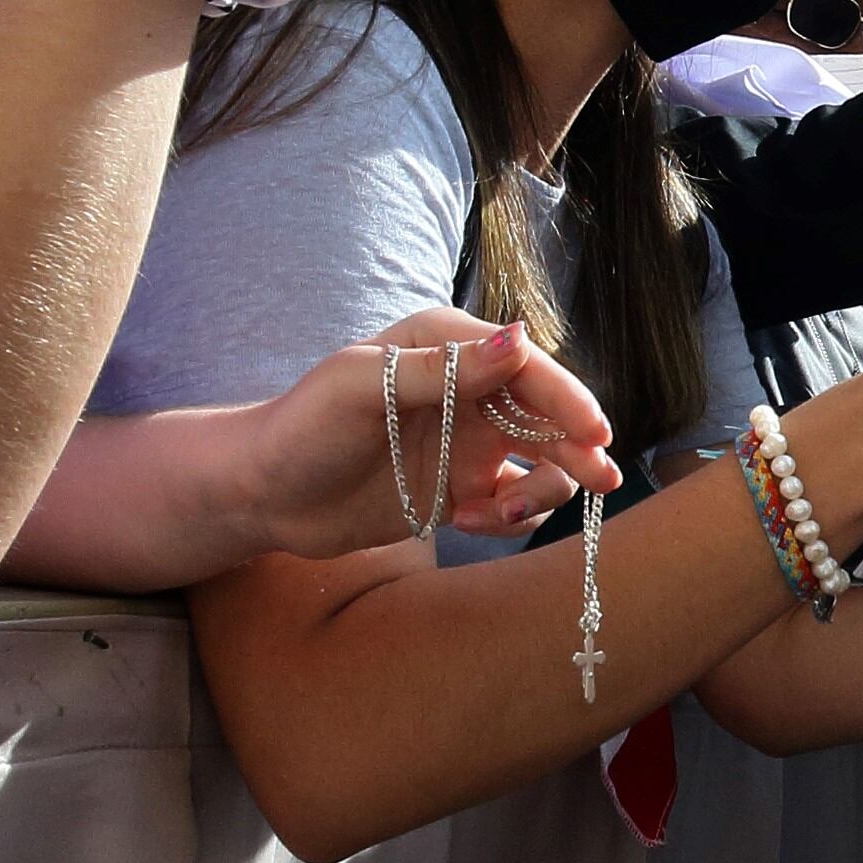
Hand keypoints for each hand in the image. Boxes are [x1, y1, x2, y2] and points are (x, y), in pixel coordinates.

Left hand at [250, 314, 621, 561]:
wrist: (264, 494)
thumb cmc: (303, 426)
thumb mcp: (363, 387)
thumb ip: (443, 368)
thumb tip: (519, 339)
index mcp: (448, 347)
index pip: (527, 367)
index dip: (567, 398)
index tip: (594, 432)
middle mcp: (469, 390)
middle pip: (549, 415)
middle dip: (577, 447)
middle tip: (599, 478)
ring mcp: (469, 442)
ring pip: (542, 463)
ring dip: (538, 491)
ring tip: (495, 514)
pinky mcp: (463, 489)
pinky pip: (515, 503)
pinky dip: (509, 517)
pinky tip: (468, 522)